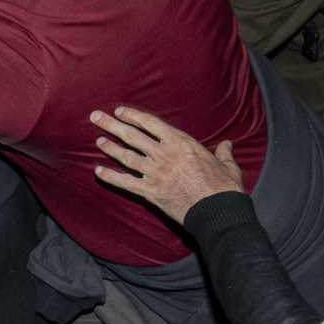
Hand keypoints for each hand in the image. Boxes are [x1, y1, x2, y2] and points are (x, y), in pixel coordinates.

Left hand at [89, 106, 242, 226]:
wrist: (218, 212)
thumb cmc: (224, 188)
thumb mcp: (227, 166)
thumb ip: (224, 154)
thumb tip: (228, 145)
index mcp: (181, 143)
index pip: (150, 124)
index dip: (133, 116)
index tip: (119, 111)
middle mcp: (164, 154)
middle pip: (132, 136)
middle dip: (111, 125)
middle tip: (95, 117)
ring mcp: (155, 172)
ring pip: (126, 156)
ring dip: (109, 148)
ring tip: (98, 141)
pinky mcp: (150, 191)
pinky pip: (125, 182)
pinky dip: (110, 177)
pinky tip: (98, 171)